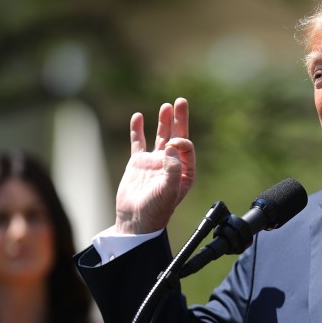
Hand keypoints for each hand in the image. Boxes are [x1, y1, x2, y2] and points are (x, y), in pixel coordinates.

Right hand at [115, 98, 194, 233]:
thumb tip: (170, 145)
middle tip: (181, 101)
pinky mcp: (138, 163)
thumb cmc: (155, 210)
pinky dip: (138, 130)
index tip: (172, 143)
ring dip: (163, 121)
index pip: (186, 147)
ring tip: (166, 106)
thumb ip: (172, 168)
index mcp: (184, 172)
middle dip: (179, 119)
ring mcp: (154, 163)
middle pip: (177, 136)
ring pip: (160, 137)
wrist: (135, 221)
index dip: (181, 140)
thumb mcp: (169, 190)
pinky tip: (138, 117)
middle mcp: (171, 165)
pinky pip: (138, 143)